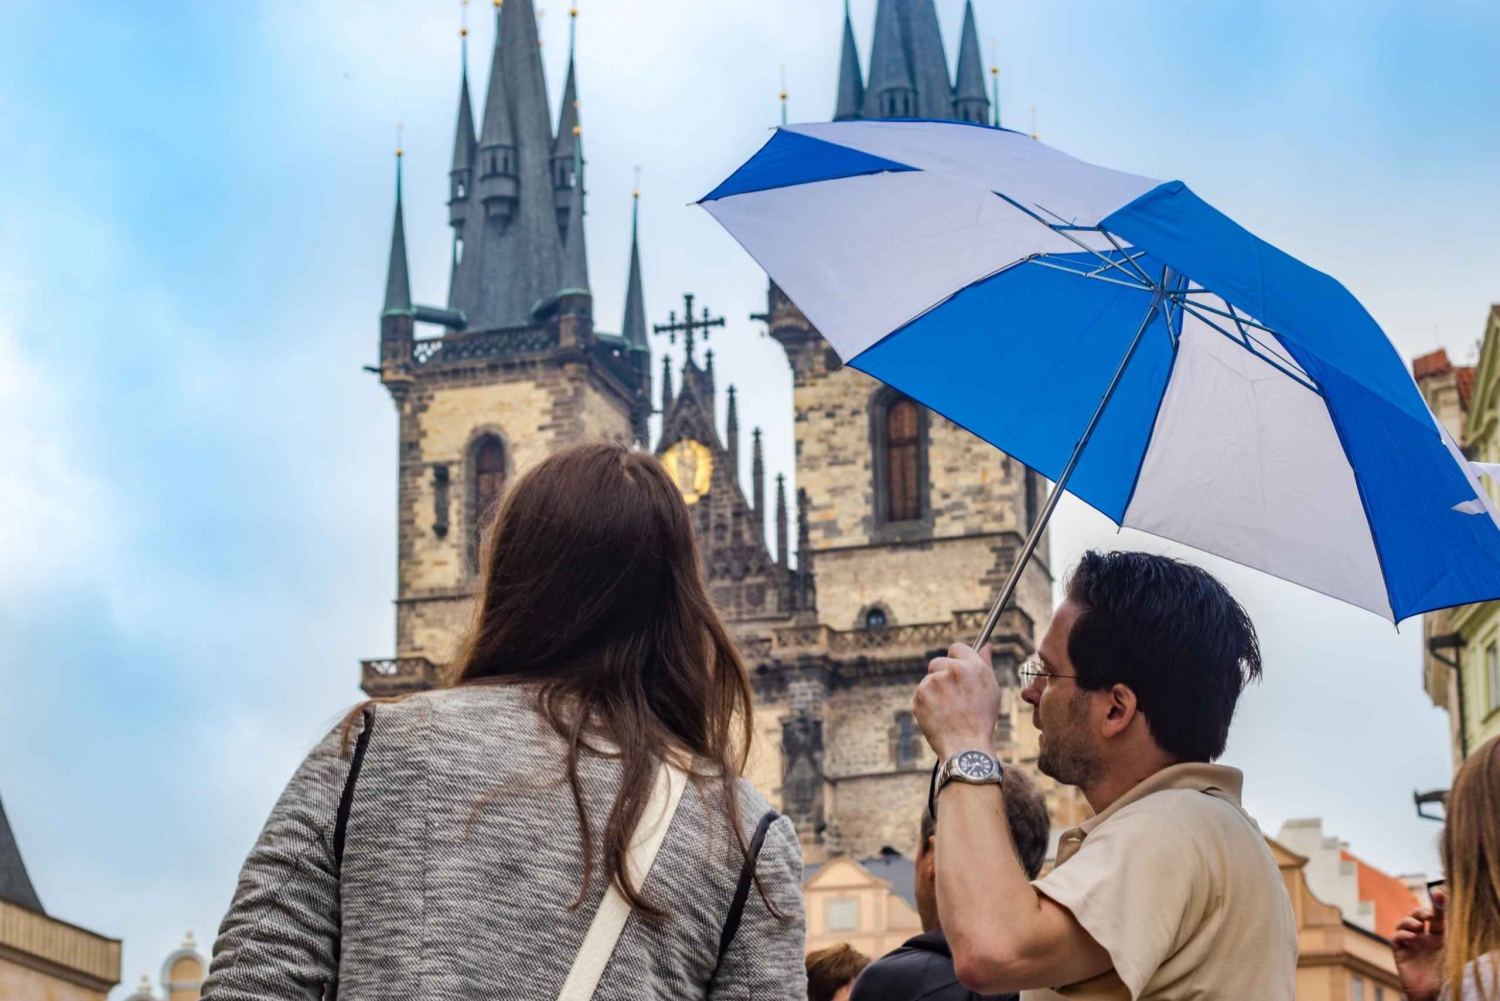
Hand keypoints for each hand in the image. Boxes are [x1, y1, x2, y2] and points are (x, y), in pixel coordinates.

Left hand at [915, 643, 1000, 759]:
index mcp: (974, 667)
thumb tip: (986, 646)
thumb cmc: (981, 719)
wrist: (966, 746)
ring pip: (929, 680)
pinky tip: (938, 715)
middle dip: (941, 675)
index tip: (955, 670)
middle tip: (951, 696)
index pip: (956, 648)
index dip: (955, 660)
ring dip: (934, 691)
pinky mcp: (920, 694)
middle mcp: (953, 670)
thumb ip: (985, 664)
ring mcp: (935, 681)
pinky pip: (920, 693)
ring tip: (947, 710)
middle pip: (937, 662)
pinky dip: (926, 703)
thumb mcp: (991, 690)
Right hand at [1391, 889, 1444, 1000]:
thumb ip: (1448, 927)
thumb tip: (1446, 901)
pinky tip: (1411, 937)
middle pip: (1417, 917)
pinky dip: (1402, 934)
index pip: (1437, 918)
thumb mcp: (1451, 949)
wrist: (1435, 995)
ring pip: (1404, 924)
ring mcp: (1411, 945)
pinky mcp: (1400, 954)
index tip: (1439, 892)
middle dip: (1419, 912)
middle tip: (1427, 914)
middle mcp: (1423, 939)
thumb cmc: (1446, 975)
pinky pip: (1396, 939)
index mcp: (1439, 938)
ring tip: (1417, 926)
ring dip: (1409, 921)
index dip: (1437, 905)